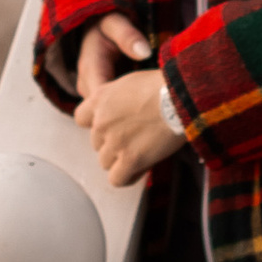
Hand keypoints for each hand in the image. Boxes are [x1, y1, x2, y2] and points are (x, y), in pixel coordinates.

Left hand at [76, 13, 179, 187]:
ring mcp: (114, 142)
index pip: (81, 118)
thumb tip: (121, 112)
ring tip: (142, 152)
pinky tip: (141, 168)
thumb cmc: (164, 86)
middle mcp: (101, 121)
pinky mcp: (130, 159)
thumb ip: (117, 99)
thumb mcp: (131, 82)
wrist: (181, 97)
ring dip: (121, 160)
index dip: (95, 124)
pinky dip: (127, 176)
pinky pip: (117, 179)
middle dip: (113, 143)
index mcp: (100, 98)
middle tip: (136, 139)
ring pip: (105, 162)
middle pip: (97, 143)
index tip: (111, 126)